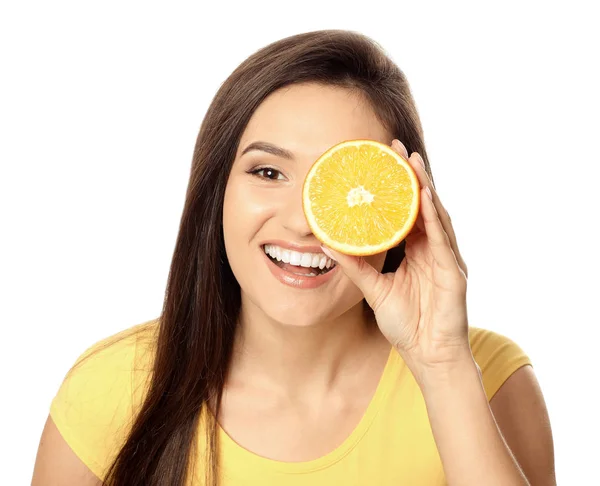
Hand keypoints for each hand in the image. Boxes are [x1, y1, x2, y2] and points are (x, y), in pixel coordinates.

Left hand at [321, 139, 470, 371]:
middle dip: (411, 175)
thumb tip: (328, 244)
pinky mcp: (453, 272)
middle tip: (396, 147)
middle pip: (423, 204)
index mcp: (416, 250)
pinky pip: (443, 239)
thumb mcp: (375, 290)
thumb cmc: (408, 324)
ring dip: (425, 186)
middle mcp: (433, 248)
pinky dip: (435, 217)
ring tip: (411, 161)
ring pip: (436, 214)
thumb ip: (355, 266)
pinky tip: (425, 197)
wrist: (429, 355)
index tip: (382, 162)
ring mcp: (446, 258)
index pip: (407, 211)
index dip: (397, 186)